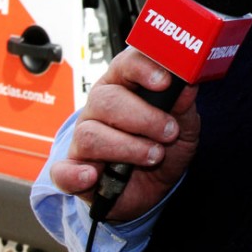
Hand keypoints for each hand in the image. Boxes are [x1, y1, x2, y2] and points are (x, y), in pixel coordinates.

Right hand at [48, 48, 199, 221]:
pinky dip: (76, 175)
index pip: (125, 64)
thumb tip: (187, 84)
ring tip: (153, 156)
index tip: (164, 81)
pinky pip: (64, 171)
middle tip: (169, 132)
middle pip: (106, 100)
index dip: (142, 69)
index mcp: (124, 85)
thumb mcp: (184, 124)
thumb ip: (183, 104)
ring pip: (90, 135)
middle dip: (143, 118)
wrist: (155, 186)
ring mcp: (83, 137)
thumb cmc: (164, 145)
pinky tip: (93, 176)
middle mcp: (99, 106)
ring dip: (128, 148)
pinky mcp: (75, 170)